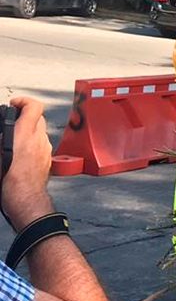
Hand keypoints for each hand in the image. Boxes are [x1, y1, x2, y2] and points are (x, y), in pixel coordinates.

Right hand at [2, 97, 54, 230]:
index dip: (24, 101)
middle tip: (11, 120)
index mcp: (25, 135)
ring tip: (13, 138)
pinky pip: (41, 145)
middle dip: (25, 116)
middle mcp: (39, 139)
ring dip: (28, 130)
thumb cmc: (9, 181)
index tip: (14, 104)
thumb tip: (3, 131)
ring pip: (40, 132)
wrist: (25, 199)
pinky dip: (32, 143)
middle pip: (38, 118)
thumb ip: (3, 137)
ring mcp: (45, 149)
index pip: (34, 106)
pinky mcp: (47, 160)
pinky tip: (20, 152)